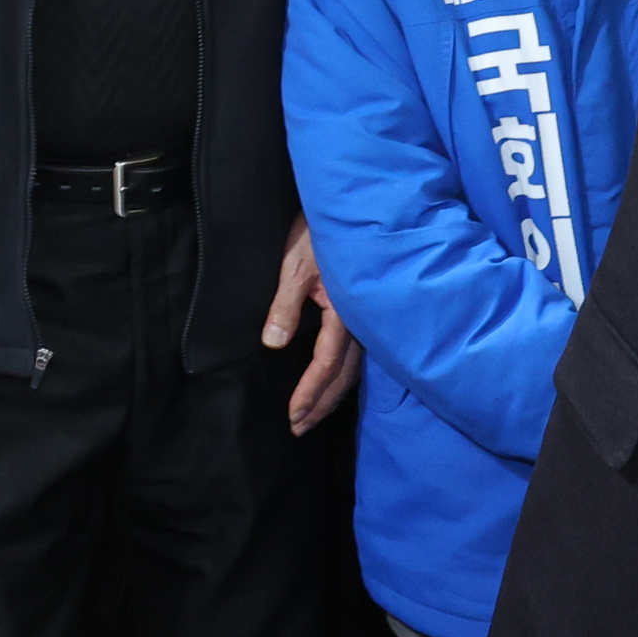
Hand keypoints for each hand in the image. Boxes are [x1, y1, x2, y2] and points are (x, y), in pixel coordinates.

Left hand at [265, 220, 358, 434]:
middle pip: (342, 376)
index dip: (310, 393)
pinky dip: (339, 377)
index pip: (327, 365)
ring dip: (330, 395)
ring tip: (311, 417)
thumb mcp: (295, 266)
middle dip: (320, 404)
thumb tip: (273, 343)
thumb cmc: (318, 232)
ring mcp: (363, 319)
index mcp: (344, 312)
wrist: (348, 207)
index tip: (293, 416)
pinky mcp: (360, 313)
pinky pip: (354, 355)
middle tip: (299, 428)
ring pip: (351, 369)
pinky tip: (330, 385)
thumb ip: (286, 305)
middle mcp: (359, 322)